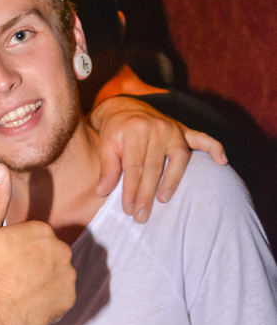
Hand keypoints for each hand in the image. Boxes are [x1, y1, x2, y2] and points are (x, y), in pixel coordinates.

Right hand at [0, 163, 75, 324]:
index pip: (36, 239)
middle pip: (50, 255)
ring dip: (43, 282)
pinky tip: (29, 303)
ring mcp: (67, 276)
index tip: (5, 262)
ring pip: (57, 275)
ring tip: (19, 291)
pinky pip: (62, 297)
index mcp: (42, 230)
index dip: (19, 251)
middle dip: (34, 265)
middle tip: (11, 277)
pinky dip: (49, 300)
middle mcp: (61, 249)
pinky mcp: (68, 300)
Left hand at [91, 96, 227, 223]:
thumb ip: (107, 169)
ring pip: (178, 158)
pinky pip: (202, 138)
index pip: (134, 167)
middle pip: (153, 167)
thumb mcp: (106, 146)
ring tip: (165, 200)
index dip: (131, 191)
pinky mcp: (184, 131)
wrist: (125, 107)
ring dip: (173, 180)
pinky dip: (214, 148)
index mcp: (135, 130)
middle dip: (147, 194)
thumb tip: (102, 191)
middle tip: (142, 217)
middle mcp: (157, 128)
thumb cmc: (115, 132)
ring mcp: (173, 129)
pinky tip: (222, 162)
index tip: (128, 210)